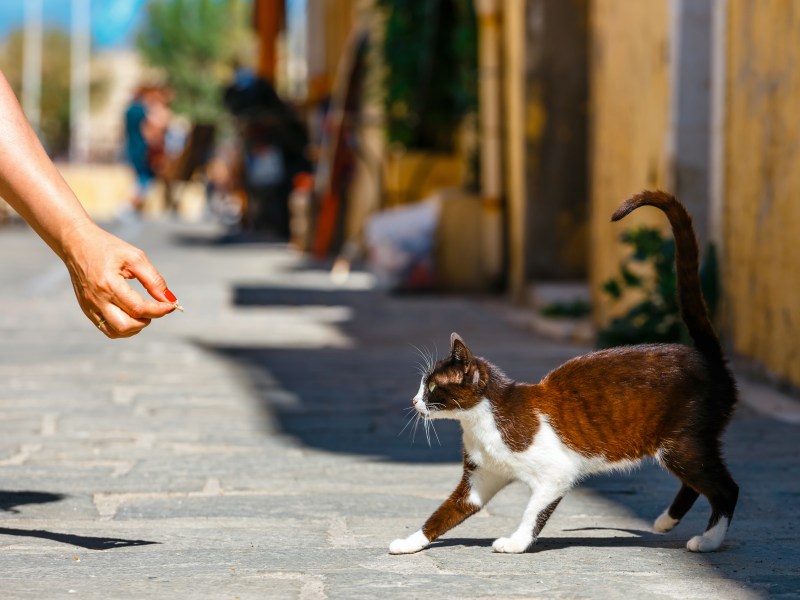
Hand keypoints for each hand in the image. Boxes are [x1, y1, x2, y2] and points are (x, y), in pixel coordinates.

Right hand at [60, 222, 177, 337]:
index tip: (171, 305)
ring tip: (142, 311)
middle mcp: (97, 299)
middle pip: (126, 326)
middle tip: (153, 308)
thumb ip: (154, 280)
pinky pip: (106, 328)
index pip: (139, 308)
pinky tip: (130, 313)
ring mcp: (89, 307)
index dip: (159, 310)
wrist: (76, 243)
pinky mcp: (86, 309)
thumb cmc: (107, 247)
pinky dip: (123, 327)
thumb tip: (169, 300)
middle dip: (146, 321)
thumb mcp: (135, 258)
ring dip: (135, 327)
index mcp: (108, 284)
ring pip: (116, 332)